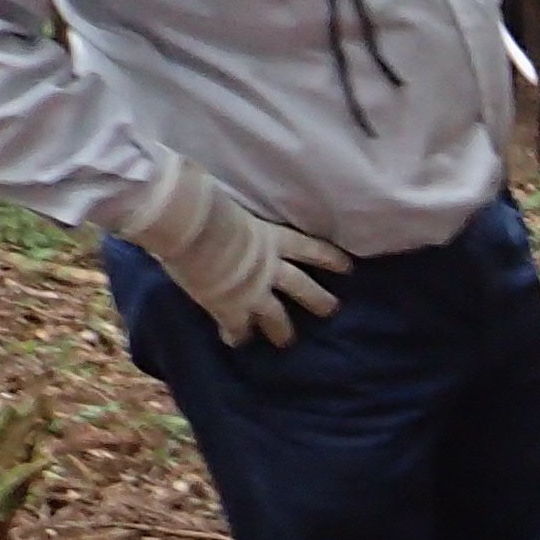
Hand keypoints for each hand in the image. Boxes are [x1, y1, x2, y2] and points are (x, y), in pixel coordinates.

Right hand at [118, 153, 345, 348]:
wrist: (190, 228)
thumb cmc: (205, 205)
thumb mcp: (229, 204)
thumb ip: (232, 213)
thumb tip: (213, 197)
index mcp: (271, 238)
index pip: (310, 248)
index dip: (330, 258)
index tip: (349, 268)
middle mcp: (269, 267)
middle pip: (303, 287)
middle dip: (320, 300)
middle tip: (332, 310)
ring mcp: (253, 291)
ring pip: (277, 317)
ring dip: (282, 330)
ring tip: (286, 342)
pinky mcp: (231, 308)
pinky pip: (237, 328)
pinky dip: (235, 335)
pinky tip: (233, 341)